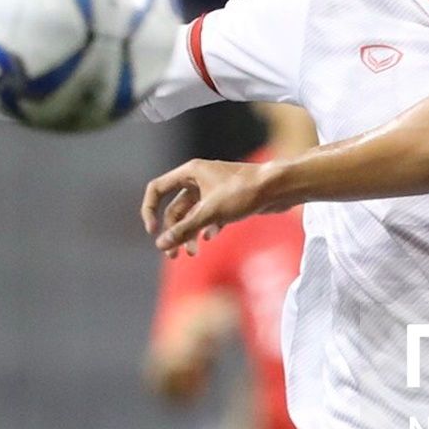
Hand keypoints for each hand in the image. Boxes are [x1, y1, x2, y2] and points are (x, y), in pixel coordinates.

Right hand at [141, 158, 276, 255]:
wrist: (279, 188)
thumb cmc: (244, 193)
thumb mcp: (210, 213)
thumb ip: (184, 229)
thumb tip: (161, 244)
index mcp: (190, 172)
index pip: (157, 189)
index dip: (149, 211)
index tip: (153, 232)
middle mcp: (199, 178)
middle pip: (175, 209)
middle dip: (174, 232)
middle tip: (174, 256)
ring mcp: (213, 190)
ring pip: (192, 215)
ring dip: (189, 235)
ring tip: (193, 254)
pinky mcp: (227, 201)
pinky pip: (208, 217)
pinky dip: (206, 229)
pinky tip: (211, 239)